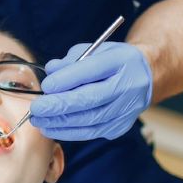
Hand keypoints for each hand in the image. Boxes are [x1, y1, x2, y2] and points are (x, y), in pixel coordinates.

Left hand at [30, 42, 152, 140]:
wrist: (146, 77)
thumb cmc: (113, 61)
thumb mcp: (95, 50)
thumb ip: (71, 60)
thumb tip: (50, 71)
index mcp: (121, 61)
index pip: (92, 71)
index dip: (67, 80)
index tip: (46, 86)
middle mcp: (128, 87)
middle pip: (90, 99)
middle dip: (60, 106)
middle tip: (36, 108)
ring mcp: (126, 110)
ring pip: (90, 120)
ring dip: (60, 123)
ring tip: (38, 120)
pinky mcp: (120, 126)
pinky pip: (92, 132)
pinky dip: (69, 132)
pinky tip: (51, 128)